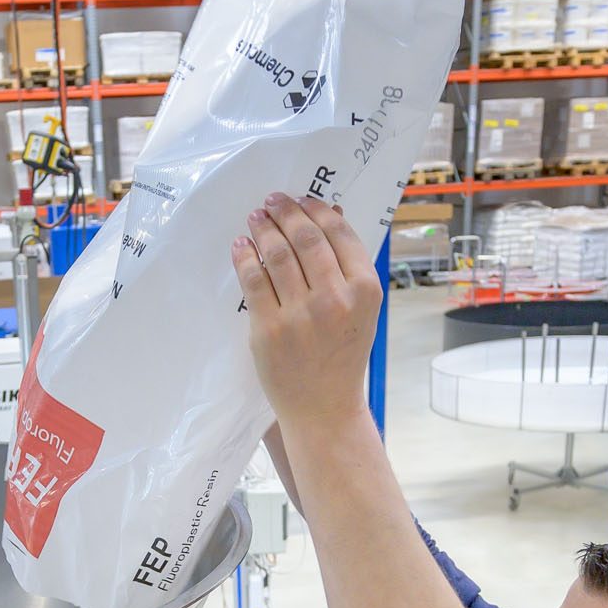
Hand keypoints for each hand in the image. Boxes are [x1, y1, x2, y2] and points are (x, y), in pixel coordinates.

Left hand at [234, 193, 379, 431]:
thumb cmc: (342, 355)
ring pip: (277, 254)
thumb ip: (348, 266)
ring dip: (263, 228)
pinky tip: (241, 246)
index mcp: (365, 291)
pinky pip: (253, 281)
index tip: (301, 201)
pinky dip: (244, 257)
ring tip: (256, 217)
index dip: (317, 210)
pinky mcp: (269, 329)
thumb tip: (332, 213)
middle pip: (306, 238)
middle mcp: (336, 299)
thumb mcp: (360, 310)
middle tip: (272, 200)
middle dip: (286, 212)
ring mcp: (301, 314)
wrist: (324, 407)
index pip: (340, 234)